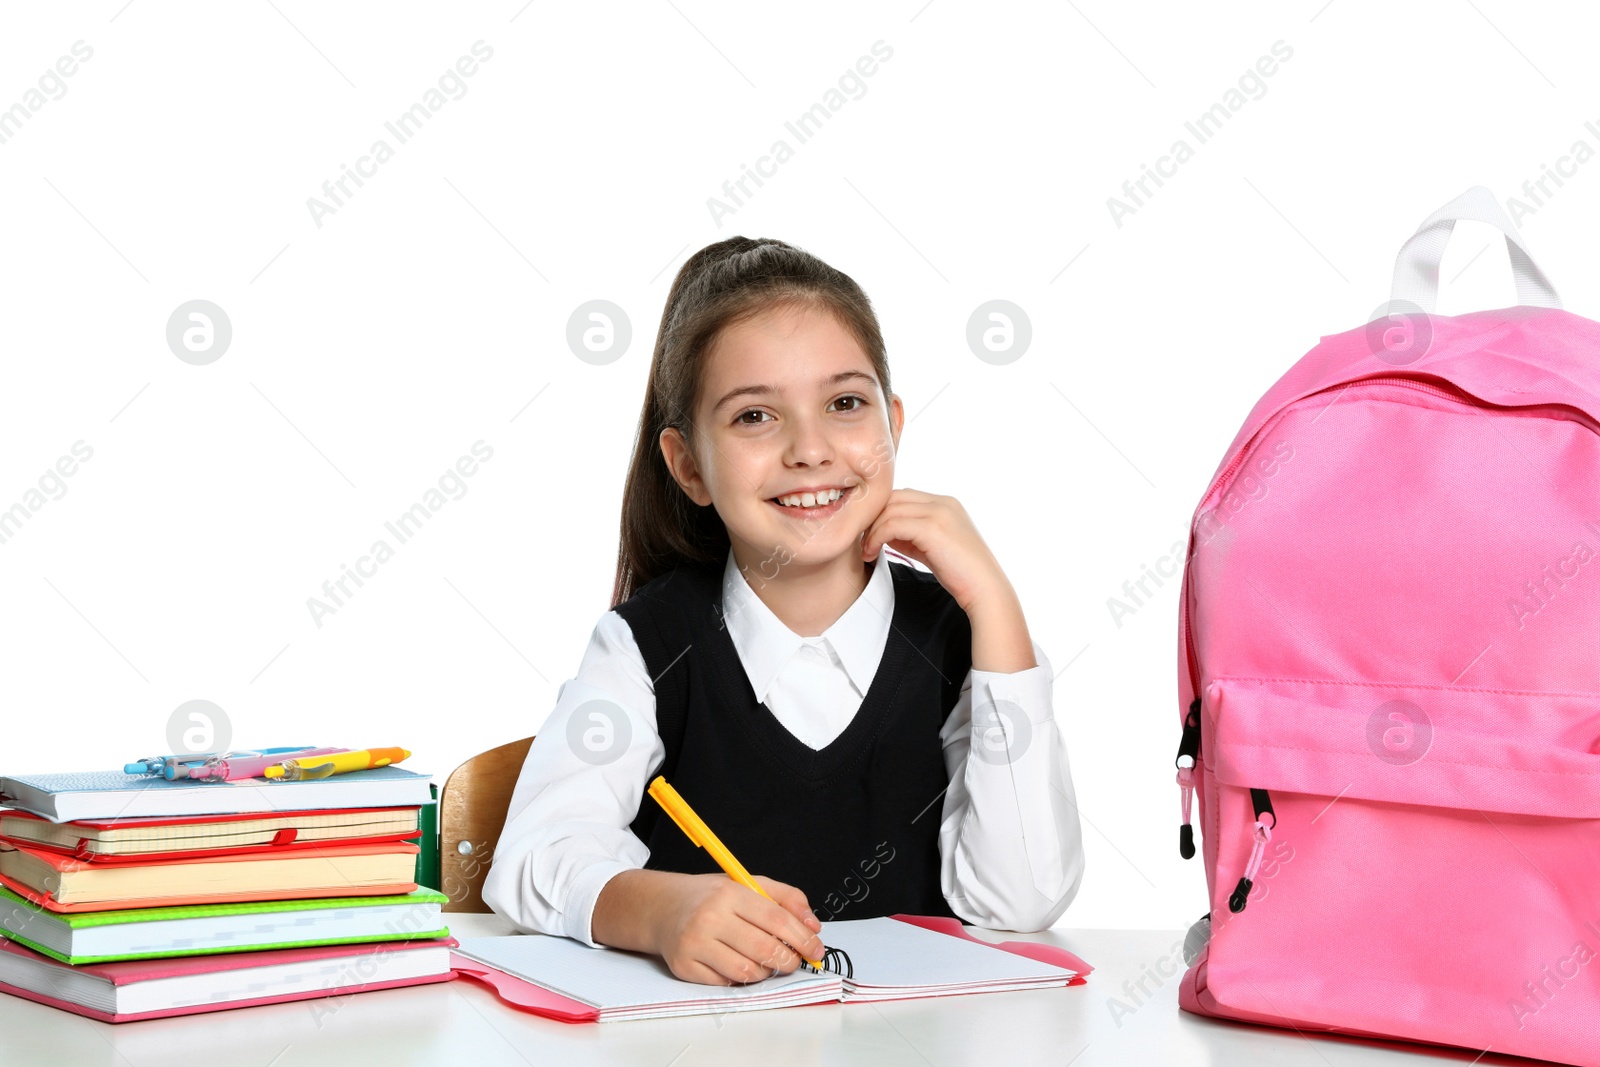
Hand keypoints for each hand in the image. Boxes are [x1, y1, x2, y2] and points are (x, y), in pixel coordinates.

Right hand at [652, 873, 825, 985]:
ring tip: (764, 961)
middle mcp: (710, 917)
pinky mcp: (684, 966)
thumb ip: (786, 898)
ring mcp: (695, 943)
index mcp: (729, 893)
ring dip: (765, 972)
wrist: (662, 907)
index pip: (776, 918)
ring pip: (747, 972)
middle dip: (788, 960)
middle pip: (764, 949)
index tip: (815, 948)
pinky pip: (725, 983)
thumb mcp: (747, 885)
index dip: (802, 937)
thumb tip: (813, 926)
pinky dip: (739, 979)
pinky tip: (738, 964)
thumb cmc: (710, 898)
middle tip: (794, 961)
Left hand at [859, 489, 1007, 614]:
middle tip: (862, 541)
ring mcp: (940, 512)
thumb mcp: (931, 548)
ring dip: (871, 530)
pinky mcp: (933, 527)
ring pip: (890, 509)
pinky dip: (876, 537)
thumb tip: (883, 533)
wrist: (986, 590)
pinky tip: (872, 553)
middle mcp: (943, 502)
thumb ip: (910, 536)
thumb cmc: (960, 575)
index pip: (902, 496)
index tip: (869, 535)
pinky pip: (892, 524)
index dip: (881, 513)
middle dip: (873, 518)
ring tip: (866, 551)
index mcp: (945, 504)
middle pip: (893, 497)